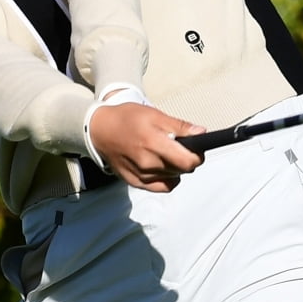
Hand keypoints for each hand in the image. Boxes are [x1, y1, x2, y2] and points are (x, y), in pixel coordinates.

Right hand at [87, 103, 205, 191]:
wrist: (101, 130)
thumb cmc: (127, 119)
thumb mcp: (155, 115)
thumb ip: (179, 126)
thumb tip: (201, 133)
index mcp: (153, 144)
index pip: (187, 162)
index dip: (197, 156)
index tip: (196, 149)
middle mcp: (147, 164)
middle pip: (182, 170)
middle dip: (187, 159)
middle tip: (180, 147)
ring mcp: (141, 176)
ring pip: (173, 178)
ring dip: (175, 168)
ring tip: (166, 154)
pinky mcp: (135, 183)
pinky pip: (161, 187)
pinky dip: (166, 178)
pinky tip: (161, 167)